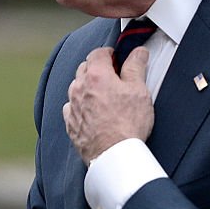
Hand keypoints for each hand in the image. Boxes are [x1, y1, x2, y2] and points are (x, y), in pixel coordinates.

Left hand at [63, 46, 153, 163]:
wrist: (114, 155)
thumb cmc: (128, 124)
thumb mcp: (139, 91)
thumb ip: (136, 67)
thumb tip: (138, 52)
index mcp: (96, 76)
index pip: (98, 53)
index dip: (110, 53)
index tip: (117, 59)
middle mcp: (78, 88)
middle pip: (85, 68)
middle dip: (98, 68)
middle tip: (114, 77)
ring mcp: (72, 107)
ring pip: (76, 87)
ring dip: (88, 87)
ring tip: (105, 97)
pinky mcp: (70, 124)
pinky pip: (72, 107)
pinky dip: (81, 106)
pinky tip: (94, 112)